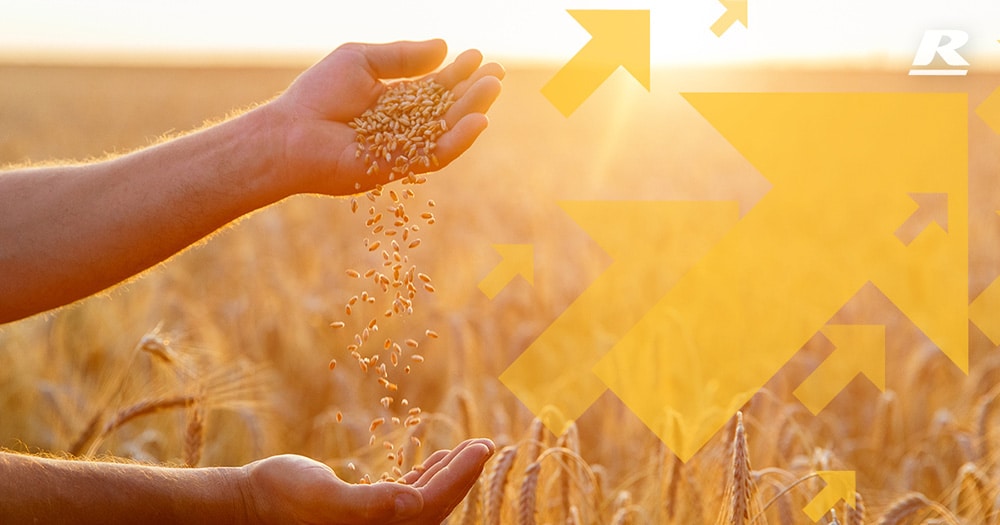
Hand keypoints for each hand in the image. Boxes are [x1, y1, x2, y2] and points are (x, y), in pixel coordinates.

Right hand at [241, 438, 494, 524]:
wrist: (248, 505)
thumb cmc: (282, 498)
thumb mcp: (326, 498)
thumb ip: (372, 504)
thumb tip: (414, 502)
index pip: (436, 503)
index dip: (464, 474)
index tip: (485, 446)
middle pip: (438, 504)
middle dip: (464, 474)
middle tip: (486, 444)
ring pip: (425, 501)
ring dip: (447, 475)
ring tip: (467, 450)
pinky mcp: (363, 515)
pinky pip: (405, 499)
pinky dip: (424, 479)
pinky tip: (432, 461)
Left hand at [267, 39, 503, 195]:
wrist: (290, 133)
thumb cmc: (317, 95)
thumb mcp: (360, 61)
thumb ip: (401, 56)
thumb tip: (443, 47)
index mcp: (392, 101)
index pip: (434, 87)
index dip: (457, 72)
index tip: (477, 56)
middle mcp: (400, 126)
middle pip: (446, 108)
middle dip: (473, 90)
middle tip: (497, 72)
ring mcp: (402, 148)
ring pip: (446, 130)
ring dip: (472, 110)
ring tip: (492, 89)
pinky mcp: (399, 169)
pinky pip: (435, 155)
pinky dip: (458, 140)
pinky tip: (477, 122)